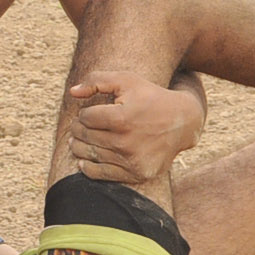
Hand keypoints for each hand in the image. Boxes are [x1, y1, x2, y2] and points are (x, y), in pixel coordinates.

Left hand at [66, 71, 204, 183]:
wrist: (182, 123)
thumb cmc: (150, 98)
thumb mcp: (127, 80)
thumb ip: (97, 80)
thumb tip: (72, 92)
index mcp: (122, 118)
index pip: (85, 118)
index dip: (83, 114)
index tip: (88, 113)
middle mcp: (126, 142)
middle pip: (85, 137)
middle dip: (77, 130)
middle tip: (77, 127)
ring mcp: (131, 160)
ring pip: (89, 155)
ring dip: (79, 147)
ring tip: (77, 142)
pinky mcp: (136, 174)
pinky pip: (101, 174)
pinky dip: (88, 168)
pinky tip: (83, 161)